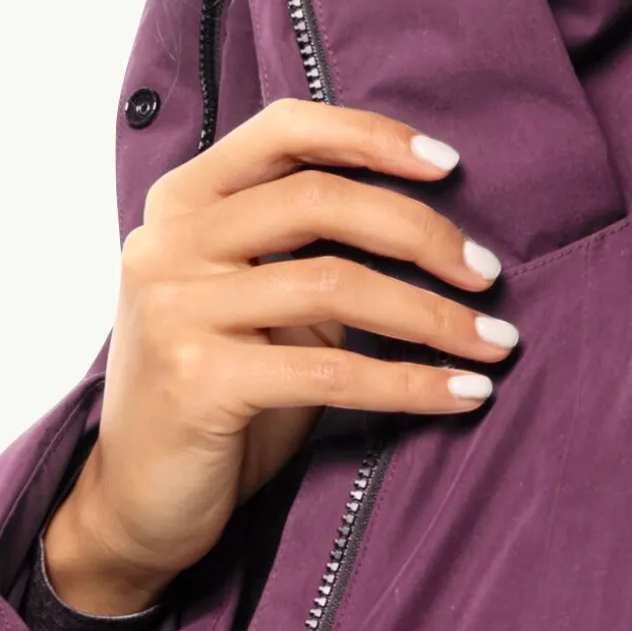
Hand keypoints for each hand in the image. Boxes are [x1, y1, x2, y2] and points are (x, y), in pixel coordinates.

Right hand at [41, 98, 515, 612]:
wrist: (135, 500)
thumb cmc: (217, 389)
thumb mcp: (254, 299)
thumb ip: (308, 248)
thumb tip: (435, 225)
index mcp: (182, 203)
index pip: (284, 131)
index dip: (371, 137)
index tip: (450, 166)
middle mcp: (168, 243)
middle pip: (319, 200)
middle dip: (421, 231)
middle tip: (487, 273)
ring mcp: (176, 310)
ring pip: (335, 284)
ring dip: (434, 315)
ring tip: (496, 341)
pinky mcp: (198, 382)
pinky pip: (333, 371)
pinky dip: (412, 383)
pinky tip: (464, 393)